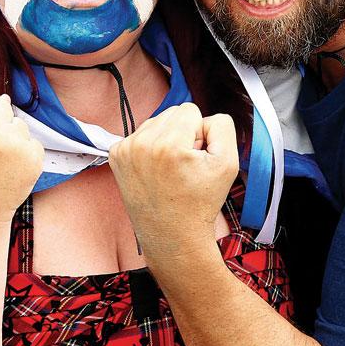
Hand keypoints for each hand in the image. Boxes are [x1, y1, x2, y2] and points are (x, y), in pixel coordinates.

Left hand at [109, 102, 238, 260]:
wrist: (172, 235)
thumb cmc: (200, 203)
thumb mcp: (228, 163)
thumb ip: (222, 126)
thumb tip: (203, 117)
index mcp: (169, 145)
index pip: (190, 110)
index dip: (200, 133)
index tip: (196, 158)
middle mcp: (142, 144)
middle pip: (172, 113)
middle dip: (183, 134)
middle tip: (185, 165)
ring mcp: (125, 150)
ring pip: (156, 122)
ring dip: (166, 139)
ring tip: (170, 169)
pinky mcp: (116, 156)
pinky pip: (141, 134)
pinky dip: (151, 148)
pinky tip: (156, 171)